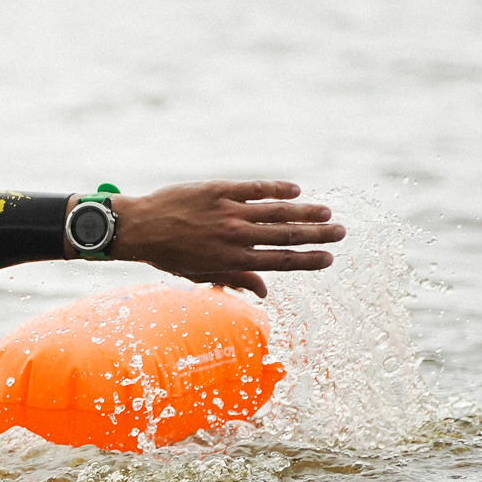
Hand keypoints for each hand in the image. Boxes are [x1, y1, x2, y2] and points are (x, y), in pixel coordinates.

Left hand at [83, 181, 344, 297]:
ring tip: (327, 212)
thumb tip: (264, 292)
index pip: (279, 262)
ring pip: (276, 211)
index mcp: (231, 260)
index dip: (307, 260)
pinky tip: (296, 190)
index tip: (329, 258)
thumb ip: (235, 280)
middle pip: (286, 236)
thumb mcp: (199, 275)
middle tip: (341, 232)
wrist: (139, 228)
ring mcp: (228, 212)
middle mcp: (234, 237)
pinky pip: (255, 188)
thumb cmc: (169, 255)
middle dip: (317, 235)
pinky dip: (277, 189)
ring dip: (305, 212)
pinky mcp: (219, 190)